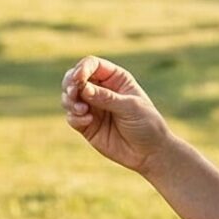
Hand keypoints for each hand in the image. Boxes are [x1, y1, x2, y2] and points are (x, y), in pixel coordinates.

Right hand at [62, 56, 172, 173]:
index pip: (92, 65)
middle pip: (74, 77)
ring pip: (69, 97)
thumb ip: (106, 97)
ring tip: (82, 110)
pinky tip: (88, 121)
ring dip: (70, 101)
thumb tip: (83, 88)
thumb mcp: (130, 107)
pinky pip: (71, 116)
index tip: (79, 80)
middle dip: (70, 84)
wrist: (149, 153)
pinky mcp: (86, 125)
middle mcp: (101, 90)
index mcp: (115, 79)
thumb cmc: (146, 124)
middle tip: (74, 93)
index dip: (82, 69)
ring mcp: (92, 107)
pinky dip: (74, 117)